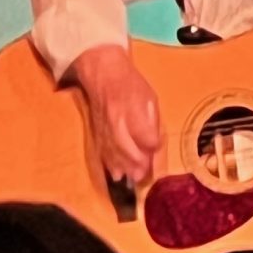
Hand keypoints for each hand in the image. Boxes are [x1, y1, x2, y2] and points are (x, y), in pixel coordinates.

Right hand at [67, 45, 162, 186]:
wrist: (103, 74)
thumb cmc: (132, 85)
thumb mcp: (150, 97)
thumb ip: (153, 121)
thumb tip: (156, 145)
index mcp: (132, 107)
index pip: (144, 133)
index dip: (152, 144)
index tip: (156, 149)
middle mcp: (116, 119)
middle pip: (126, 146)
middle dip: (136, 162)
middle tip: (143, 175)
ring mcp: (103, 127)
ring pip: (113, 151)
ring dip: (123, 167)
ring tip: (132, 178)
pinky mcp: (95, 131)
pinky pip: (102, 150)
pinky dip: (109, 164)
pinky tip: (116, 175)